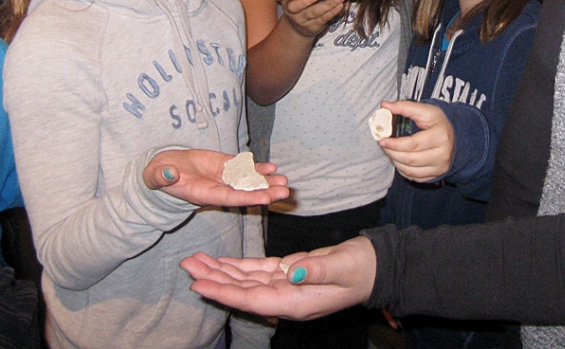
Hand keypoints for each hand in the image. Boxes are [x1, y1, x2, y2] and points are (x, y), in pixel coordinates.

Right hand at [144, 149, 289, 207]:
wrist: (163, 167)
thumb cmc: (159, 174)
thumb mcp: (157, 175)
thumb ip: (162, 177)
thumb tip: (168, 174)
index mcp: (203, 194)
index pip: (229, 198)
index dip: (247, 198)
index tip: (266, 198)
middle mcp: (216, 188)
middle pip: (244, 192)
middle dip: (265, 192)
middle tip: (285, 191)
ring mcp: (221, 178)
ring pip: (247, 181)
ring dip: (266, 181)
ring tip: (284, 181)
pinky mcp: (223, 166)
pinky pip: (242, 168)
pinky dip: (257, 168)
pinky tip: (272, 167)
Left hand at [181, 236, 376, 319]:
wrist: (376, 266)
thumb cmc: (363, 268)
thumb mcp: (344, 267)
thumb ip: (318, 270)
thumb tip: (292, 272)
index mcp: (297, 303)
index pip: (253, 300)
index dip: (225, 292)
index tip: (200, 285)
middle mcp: (286, 298)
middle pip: (242, 290)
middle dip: (214, 279)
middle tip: (188, 265)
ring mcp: (286, 286)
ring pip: (246, 280)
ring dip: (221, 271)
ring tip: (196, 261)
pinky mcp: (289, 272)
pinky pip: (257, 271)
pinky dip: (238, 266)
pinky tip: (221, 262)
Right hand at [274, 0, 346, 38]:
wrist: (302, 24)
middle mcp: (291, 8)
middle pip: (295, 6)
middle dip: (306, 0)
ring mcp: (301, 19)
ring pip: (313, 13)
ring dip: (327, 5)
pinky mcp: (313, 27)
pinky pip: (323, 19)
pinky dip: (333, 12)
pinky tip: (340, 5)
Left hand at [378, 100, 453, 182]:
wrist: (455, 136)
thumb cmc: (437, 122)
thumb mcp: (424, 110)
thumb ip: (404, 107)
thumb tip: (384, 105)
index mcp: (440, 136)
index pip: (413, 144)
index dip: (394, 144)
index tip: (382, 140)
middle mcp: (443, 154)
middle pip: (411, 159)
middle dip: (392, 153)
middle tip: (384, 145)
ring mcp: (440, 167)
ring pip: (411, 171)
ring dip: (396, 162)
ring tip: (390, 151)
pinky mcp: (437, 175)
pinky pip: (415, 177)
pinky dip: (403, 170)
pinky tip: (399, 160)